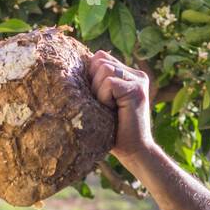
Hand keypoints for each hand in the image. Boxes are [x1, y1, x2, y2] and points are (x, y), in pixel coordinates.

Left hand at [88, 51, 156, 168]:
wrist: (134, 152)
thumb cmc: (113, 132)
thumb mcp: (100, 103)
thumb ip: (95, 84)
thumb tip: (71, 67)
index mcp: (128, 73)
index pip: (100, 57)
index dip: (90, 75)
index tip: (96, 98)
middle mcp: (135, 73)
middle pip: (99, 59)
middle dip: (93, 83)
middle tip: (103, 105)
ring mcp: (138, 79)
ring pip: (103, 69)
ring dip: (98, 92)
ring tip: (109, 109)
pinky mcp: (137, 89)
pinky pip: (109, 83)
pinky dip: (104, 98)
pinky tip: (112, 111)